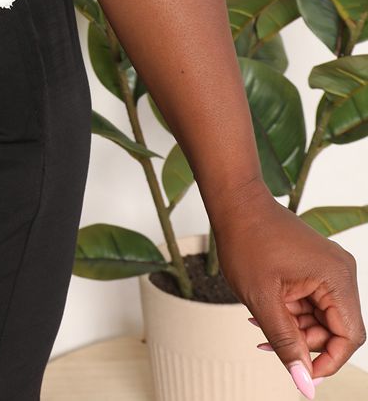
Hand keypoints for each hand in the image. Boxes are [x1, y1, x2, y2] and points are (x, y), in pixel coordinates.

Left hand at [213, 188, 364, 396]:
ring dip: (293, 328)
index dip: (327, 362)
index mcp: (336, 278)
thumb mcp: (263, 300)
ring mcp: (328, 268)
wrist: (234, 201)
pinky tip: (266, 312)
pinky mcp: (316, 267)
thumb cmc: (246, 239)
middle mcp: (340, 273)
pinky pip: (312, 302)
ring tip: (260, 325)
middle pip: (335, 330)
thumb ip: (287, 344)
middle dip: (303, 342)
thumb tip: (305, 385)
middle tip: (269, 342)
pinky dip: (291, 312)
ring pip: (321, 318)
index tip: (301, 374)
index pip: (349, 337)